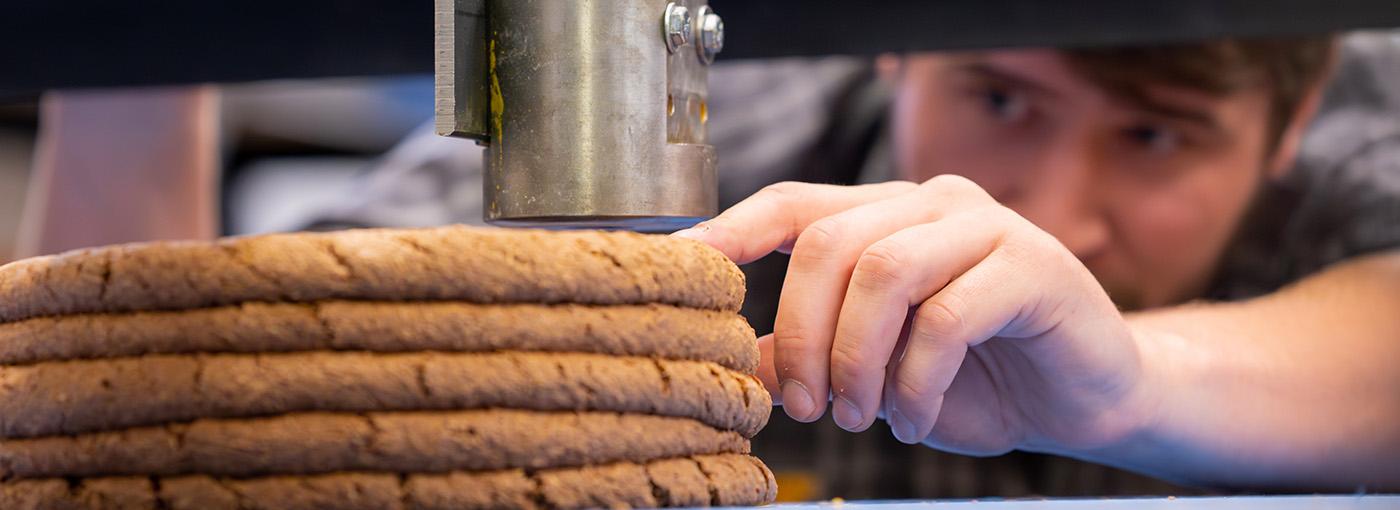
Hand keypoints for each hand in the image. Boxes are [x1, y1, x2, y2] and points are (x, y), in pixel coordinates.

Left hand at [675, 176, 1152, 455]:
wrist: (1085, 398)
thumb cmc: (976, 378)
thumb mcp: (873, 371)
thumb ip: (804, 355)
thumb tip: (726, 359)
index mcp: (886, 215)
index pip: (794, 203)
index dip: (734, 231)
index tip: (684, 266)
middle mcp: (931, 204)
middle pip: (829, 242)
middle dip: (801, 332)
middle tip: (804, 403)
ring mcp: (986, 227)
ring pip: (883, 271)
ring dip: (856, 357)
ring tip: (862, 414)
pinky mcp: (1032, 265)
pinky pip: (947, 316)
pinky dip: (917, 379)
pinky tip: (914, 419)